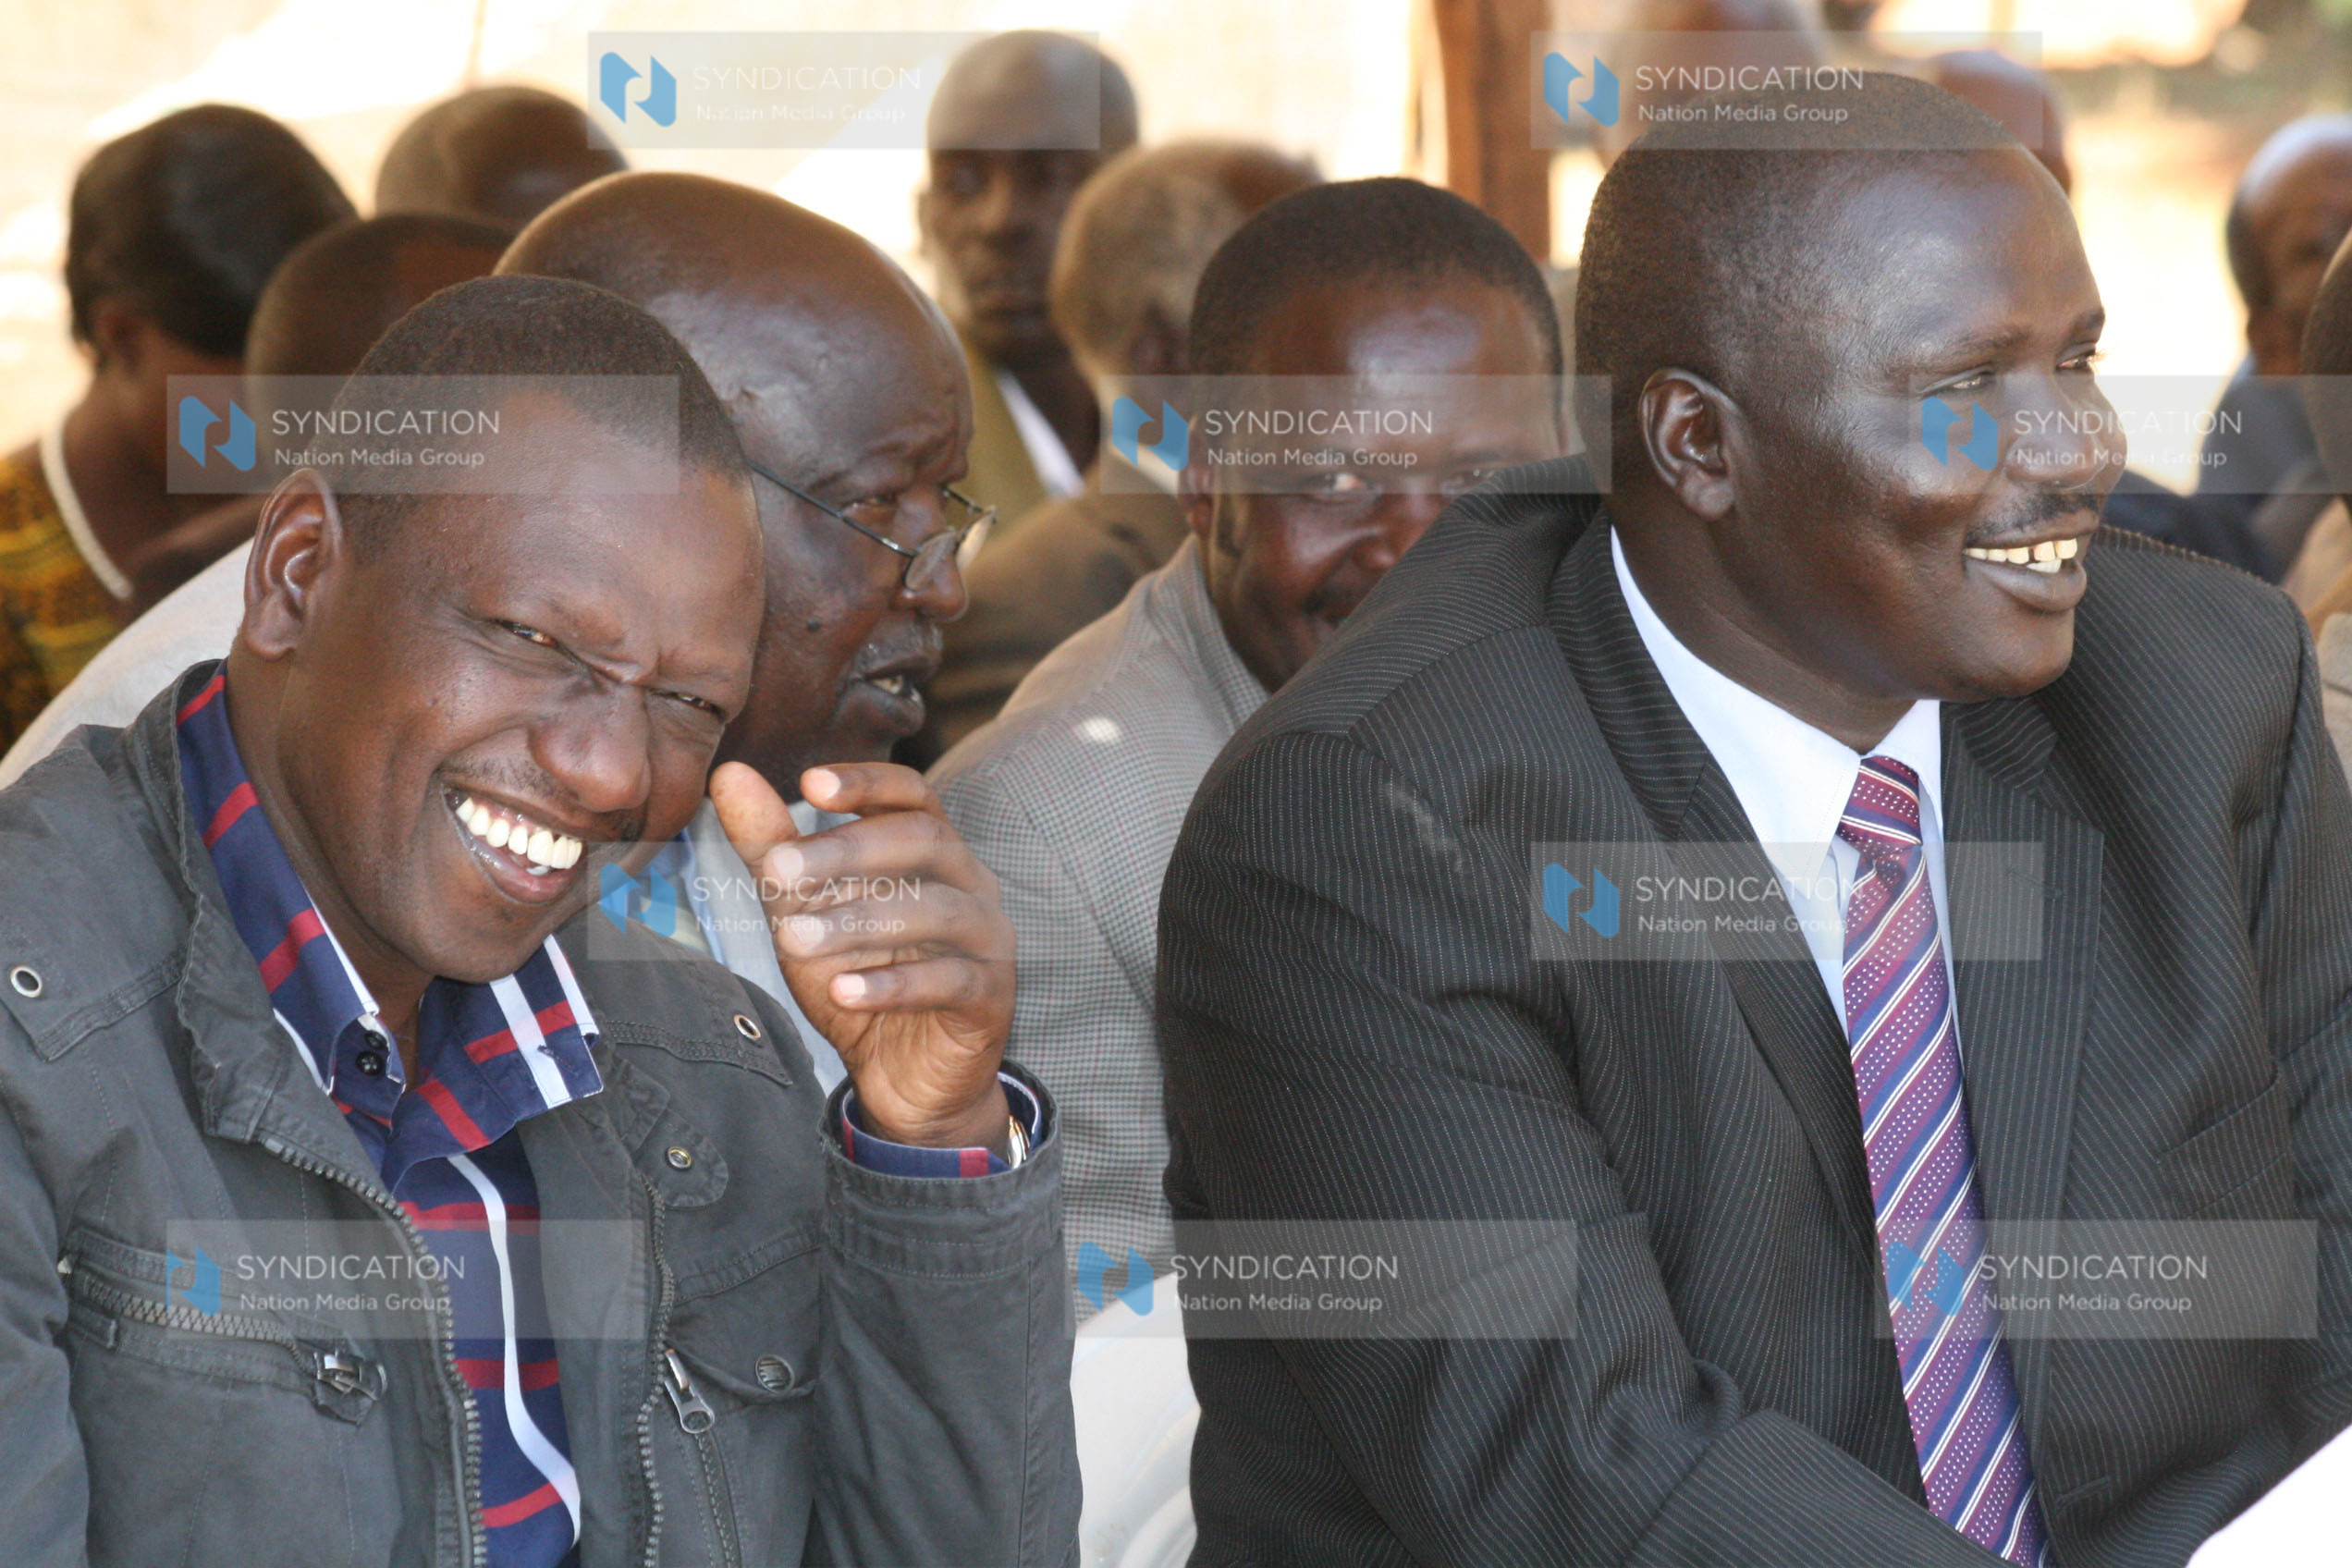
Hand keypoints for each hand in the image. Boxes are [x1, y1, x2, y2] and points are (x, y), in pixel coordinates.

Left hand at [708, 760, 1013, 1151]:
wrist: (903, 1076)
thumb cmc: (861, 976)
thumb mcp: (804, 910)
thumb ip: (772, 847)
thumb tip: (728, 775)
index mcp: (933, 852)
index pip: (912, 795)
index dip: (867, 782)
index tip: (809, 785)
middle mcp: (972, 884)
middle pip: (925, 841)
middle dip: (848, 850)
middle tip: (777, 871)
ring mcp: (989, 940)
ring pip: (936, 911)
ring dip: (859, 921)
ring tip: (791, 941)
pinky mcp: (992, 998)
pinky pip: (950, 982)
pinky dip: (892, 986)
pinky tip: (843, 992)